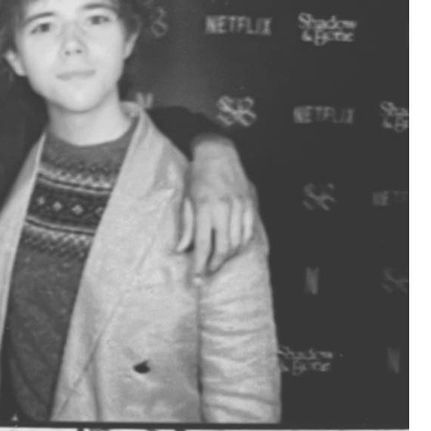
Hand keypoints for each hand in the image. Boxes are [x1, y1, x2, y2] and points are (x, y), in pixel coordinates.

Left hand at [177, 136, 257, 279]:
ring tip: (217, 262)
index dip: (199, 265)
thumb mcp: (186, 198)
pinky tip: (232, 249)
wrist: (219, 152)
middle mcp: (224, 209)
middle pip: (223, 248)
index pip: (203, 245)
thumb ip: (186, 225)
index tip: (196, 279)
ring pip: (236, 243)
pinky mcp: (248, 204)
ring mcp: (239, 206)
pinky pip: (248, 232)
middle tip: (206, 273)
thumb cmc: (198, 175)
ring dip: (227, 257)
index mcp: (205, 208)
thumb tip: (182, 249)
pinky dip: (240, 244)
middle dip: (214, 265)